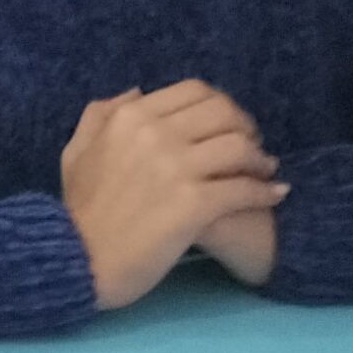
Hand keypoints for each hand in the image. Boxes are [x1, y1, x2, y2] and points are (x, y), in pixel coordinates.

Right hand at [61, 81, 283, 310]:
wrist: (77, 260)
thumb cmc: (78, 211)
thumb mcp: (77, 151)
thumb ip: (101, 115)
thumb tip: (138, 93)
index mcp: (130, 117)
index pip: (195, 92)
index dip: (222, 104)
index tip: (229, 125)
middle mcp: (156, 134)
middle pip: (223, 113)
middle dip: (246, 127)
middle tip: (253, 148)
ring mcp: (177, 168)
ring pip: (239, 147)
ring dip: (260, 158)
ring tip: (266, 172)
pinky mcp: (194, 204)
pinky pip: (244, 189)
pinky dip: (266, 191)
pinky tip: (275, 195)